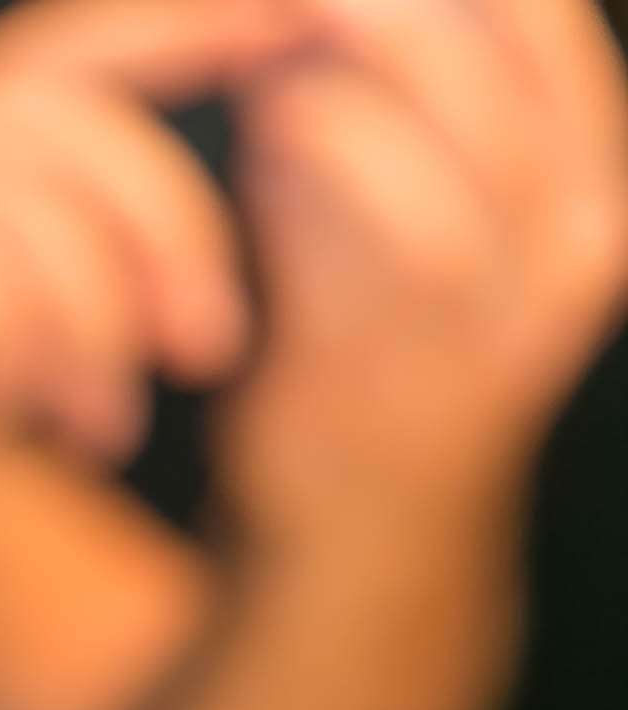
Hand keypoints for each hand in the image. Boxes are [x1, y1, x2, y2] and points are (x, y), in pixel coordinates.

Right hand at [0, 0, 308, 513]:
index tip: (305, 21)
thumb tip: (198, 285)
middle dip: (169, 238)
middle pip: (76, 132)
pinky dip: (8, 348)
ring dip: (91, 324)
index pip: (86, 40)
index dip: (196, 22)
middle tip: (209, 347)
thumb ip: (74, 267)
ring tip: (103, 421)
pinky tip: (18, 413)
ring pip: (22, 205)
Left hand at [220, 0, 627, 521]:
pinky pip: (407, 229)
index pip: (547, 22)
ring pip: (479, 142)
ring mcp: (518, 307)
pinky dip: (338, 151)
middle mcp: (579, 239)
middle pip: (516, 65)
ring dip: (376, 64)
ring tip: (289, 25)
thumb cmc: (355, 324)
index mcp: (585, 179)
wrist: (356, 512)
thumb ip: (358, 89)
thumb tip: (297, 4)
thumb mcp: (373, 189)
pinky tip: (272, 118)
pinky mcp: (444, 360)